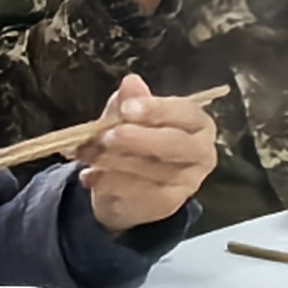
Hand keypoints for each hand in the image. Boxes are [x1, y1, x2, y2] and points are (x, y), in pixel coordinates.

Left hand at [72, 76, 218, 234]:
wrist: (133, 188)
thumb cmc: (138, 140)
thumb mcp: (130, 116)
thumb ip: (131, 100)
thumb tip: (131, 82)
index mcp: (198, 123)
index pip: (185, 113)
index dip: (157, 109)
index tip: (127, 108)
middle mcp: (201, 152)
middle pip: (175, 144)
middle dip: (138, 139)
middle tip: (106, 137)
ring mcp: (188, 182)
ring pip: (151, 171)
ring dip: (113, 161)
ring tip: (86, 153)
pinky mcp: (168, 205)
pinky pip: (138, 194)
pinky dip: (109, 183)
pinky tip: (90, 176)